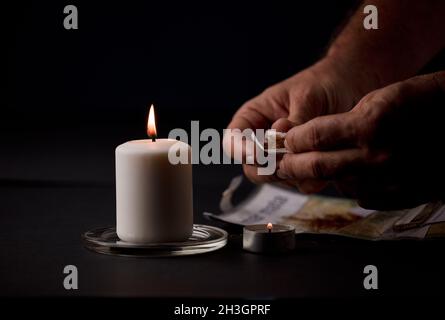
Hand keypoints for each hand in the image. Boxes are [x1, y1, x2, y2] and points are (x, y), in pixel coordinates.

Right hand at [223, 57, 379, 189]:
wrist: (355, 87)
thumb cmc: (325, 83)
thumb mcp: (308, 96)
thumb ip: (294, 120)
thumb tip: (279, 138)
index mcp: (254, 118)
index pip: (233, 139)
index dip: (241, 150)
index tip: (260, 154)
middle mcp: (265, 141)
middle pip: (251, 167)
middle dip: (269, 168)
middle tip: (291, 160)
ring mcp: (284, 157)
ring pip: (277, 179)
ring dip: (296, 172)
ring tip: (319, 153)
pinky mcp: (305, 167)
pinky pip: (302, 183)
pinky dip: (314, 177)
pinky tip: (331, 160)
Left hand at [279, 71, 444, 208]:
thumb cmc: (425, 100)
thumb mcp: (382, 97)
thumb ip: (345, 121)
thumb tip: (315, 139)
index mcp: (369, 125)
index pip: (313, 137)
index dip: (293, 140)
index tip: (287, 141)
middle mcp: (377, 157)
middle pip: (318, 166)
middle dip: (293, 165)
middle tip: (283, 164)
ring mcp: (392, 180)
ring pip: (338, 184)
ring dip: (323, 177)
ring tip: (312, 170)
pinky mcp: (404, 195)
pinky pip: (365, 196)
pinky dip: (353, 186)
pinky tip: (352, 177)